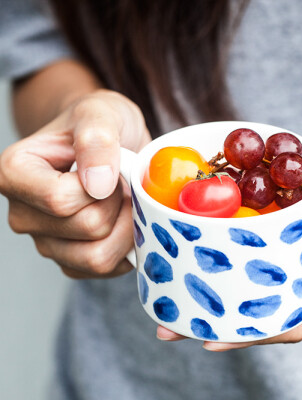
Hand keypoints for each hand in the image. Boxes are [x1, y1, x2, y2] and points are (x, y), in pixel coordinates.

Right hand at [0, 89, 150, 277]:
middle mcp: (23, 214)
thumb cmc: (99, 126)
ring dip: (125, 228)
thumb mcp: (102, 114)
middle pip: (87, 228)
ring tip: (122, 201)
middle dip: (118, 204)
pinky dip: (124, 246)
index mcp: (15, 174)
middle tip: (120, 183)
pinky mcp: (69, 260)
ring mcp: (46, 241)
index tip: (110, 167)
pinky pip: (104, 269)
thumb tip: (96, 184)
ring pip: (97, 257)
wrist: (107, 146)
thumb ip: (96, 139)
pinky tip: (122, 221)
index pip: (61, 200)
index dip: (101, 187)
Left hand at [157, 149, 301, 349]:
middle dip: (219, 312)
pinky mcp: (292, 224)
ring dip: (218, 279)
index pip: (287, 322)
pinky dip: (233, 244)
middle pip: (259, 302)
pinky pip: (257, 238)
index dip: (250, 335)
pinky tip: (207, 241)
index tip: (209, 338)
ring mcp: (298, 249)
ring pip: (252, 272)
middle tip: (173, 315)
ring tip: (176, 280)